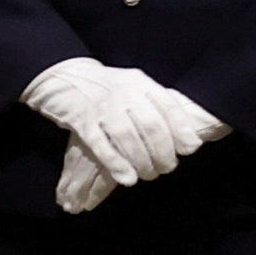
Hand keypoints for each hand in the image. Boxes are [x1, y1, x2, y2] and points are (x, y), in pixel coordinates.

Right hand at [24, 59, 227, 207]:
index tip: (190, 149)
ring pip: (127, 137)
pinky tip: (127, 178)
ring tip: (149, 174)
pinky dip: (116, 163)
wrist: (65, 76)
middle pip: (151, 126)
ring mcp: (102, 107)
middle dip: (163, 151)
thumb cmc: (109, 88)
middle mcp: (125, 93)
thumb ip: (159, 105)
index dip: (182, 130)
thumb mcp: (136, 86)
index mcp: (141, 84)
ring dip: (142, 160)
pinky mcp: (81, 120)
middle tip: (167, 168)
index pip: (169, 107)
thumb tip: (189, 139)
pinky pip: (100, 144)